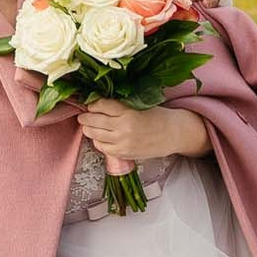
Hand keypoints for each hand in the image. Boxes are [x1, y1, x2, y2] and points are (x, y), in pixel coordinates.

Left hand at [78, 101, 207, 172]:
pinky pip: (101, 147)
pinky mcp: (123, 153)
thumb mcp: (140, 104)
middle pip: (93, 121)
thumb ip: (120, 104)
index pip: (101, 105)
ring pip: (94, 134)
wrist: (172, 135)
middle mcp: (123, 128)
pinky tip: (100, 137)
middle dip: (85, 117)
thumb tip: (97, 102)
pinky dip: (97, 141)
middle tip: (83, 116)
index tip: (91, 104)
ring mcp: (122, 142)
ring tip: (89, 126)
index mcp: (129, 112)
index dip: (93, 104)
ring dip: (89, 129)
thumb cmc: (157, 116)